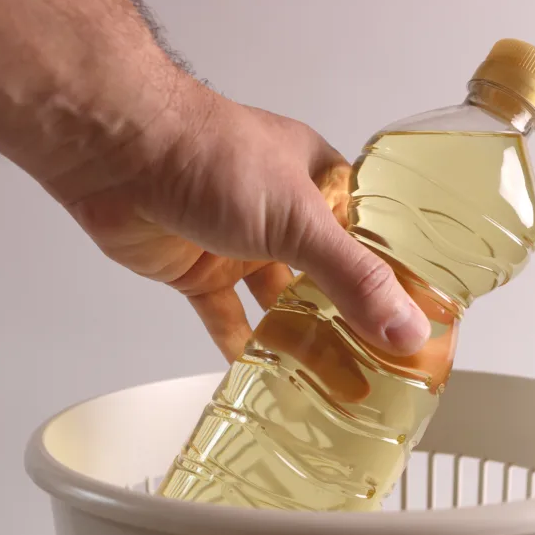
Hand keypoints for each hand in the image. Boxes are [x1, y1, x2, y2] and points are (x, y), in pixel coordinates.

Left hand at [47, 88, 430, 360]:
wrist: (118, 151)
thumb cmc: (211, 156)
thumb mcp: (300, 220)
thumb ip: (354, 279)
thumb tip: (406, 328)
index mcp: (318, 185)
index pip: (370, 241)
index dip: (394, 282)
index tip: (417, 327)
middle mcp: (282, 214)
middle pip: (327, 277)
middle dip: (350, 320)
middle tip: (380, 368)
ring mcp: (239, 243)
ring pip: (280, 301)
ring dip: (301, 338)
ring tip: (335, 383)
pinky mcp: (198, 270)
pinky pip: (225, 316)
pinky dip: (241, 343)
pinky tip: (265, 374)